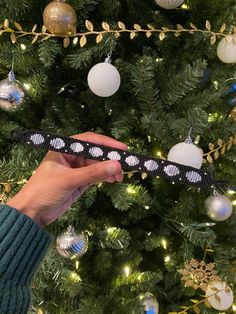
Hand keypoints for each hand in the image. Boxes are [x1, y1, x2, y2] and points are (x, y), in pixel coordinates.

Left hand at [7, 132, 126, 225]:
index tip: (122, 148)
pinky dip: (105, 177)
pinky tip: (113, 180)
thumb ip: (93, 173)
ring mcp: (76, 170)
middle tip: (125, 164)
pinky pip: (96, 176)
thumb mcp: (70, 179)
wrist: (32, 212)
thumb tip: (117, 165)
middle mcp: (71, 157)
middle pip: (95, 153)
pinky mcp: (79, 182)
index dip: (106, 143)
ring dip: (109, 169)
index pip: (89, 140)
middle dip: (110, 159)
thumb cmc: (44, 190)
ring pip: (97, 165)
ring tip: (120, 177)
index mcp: (64, 149)